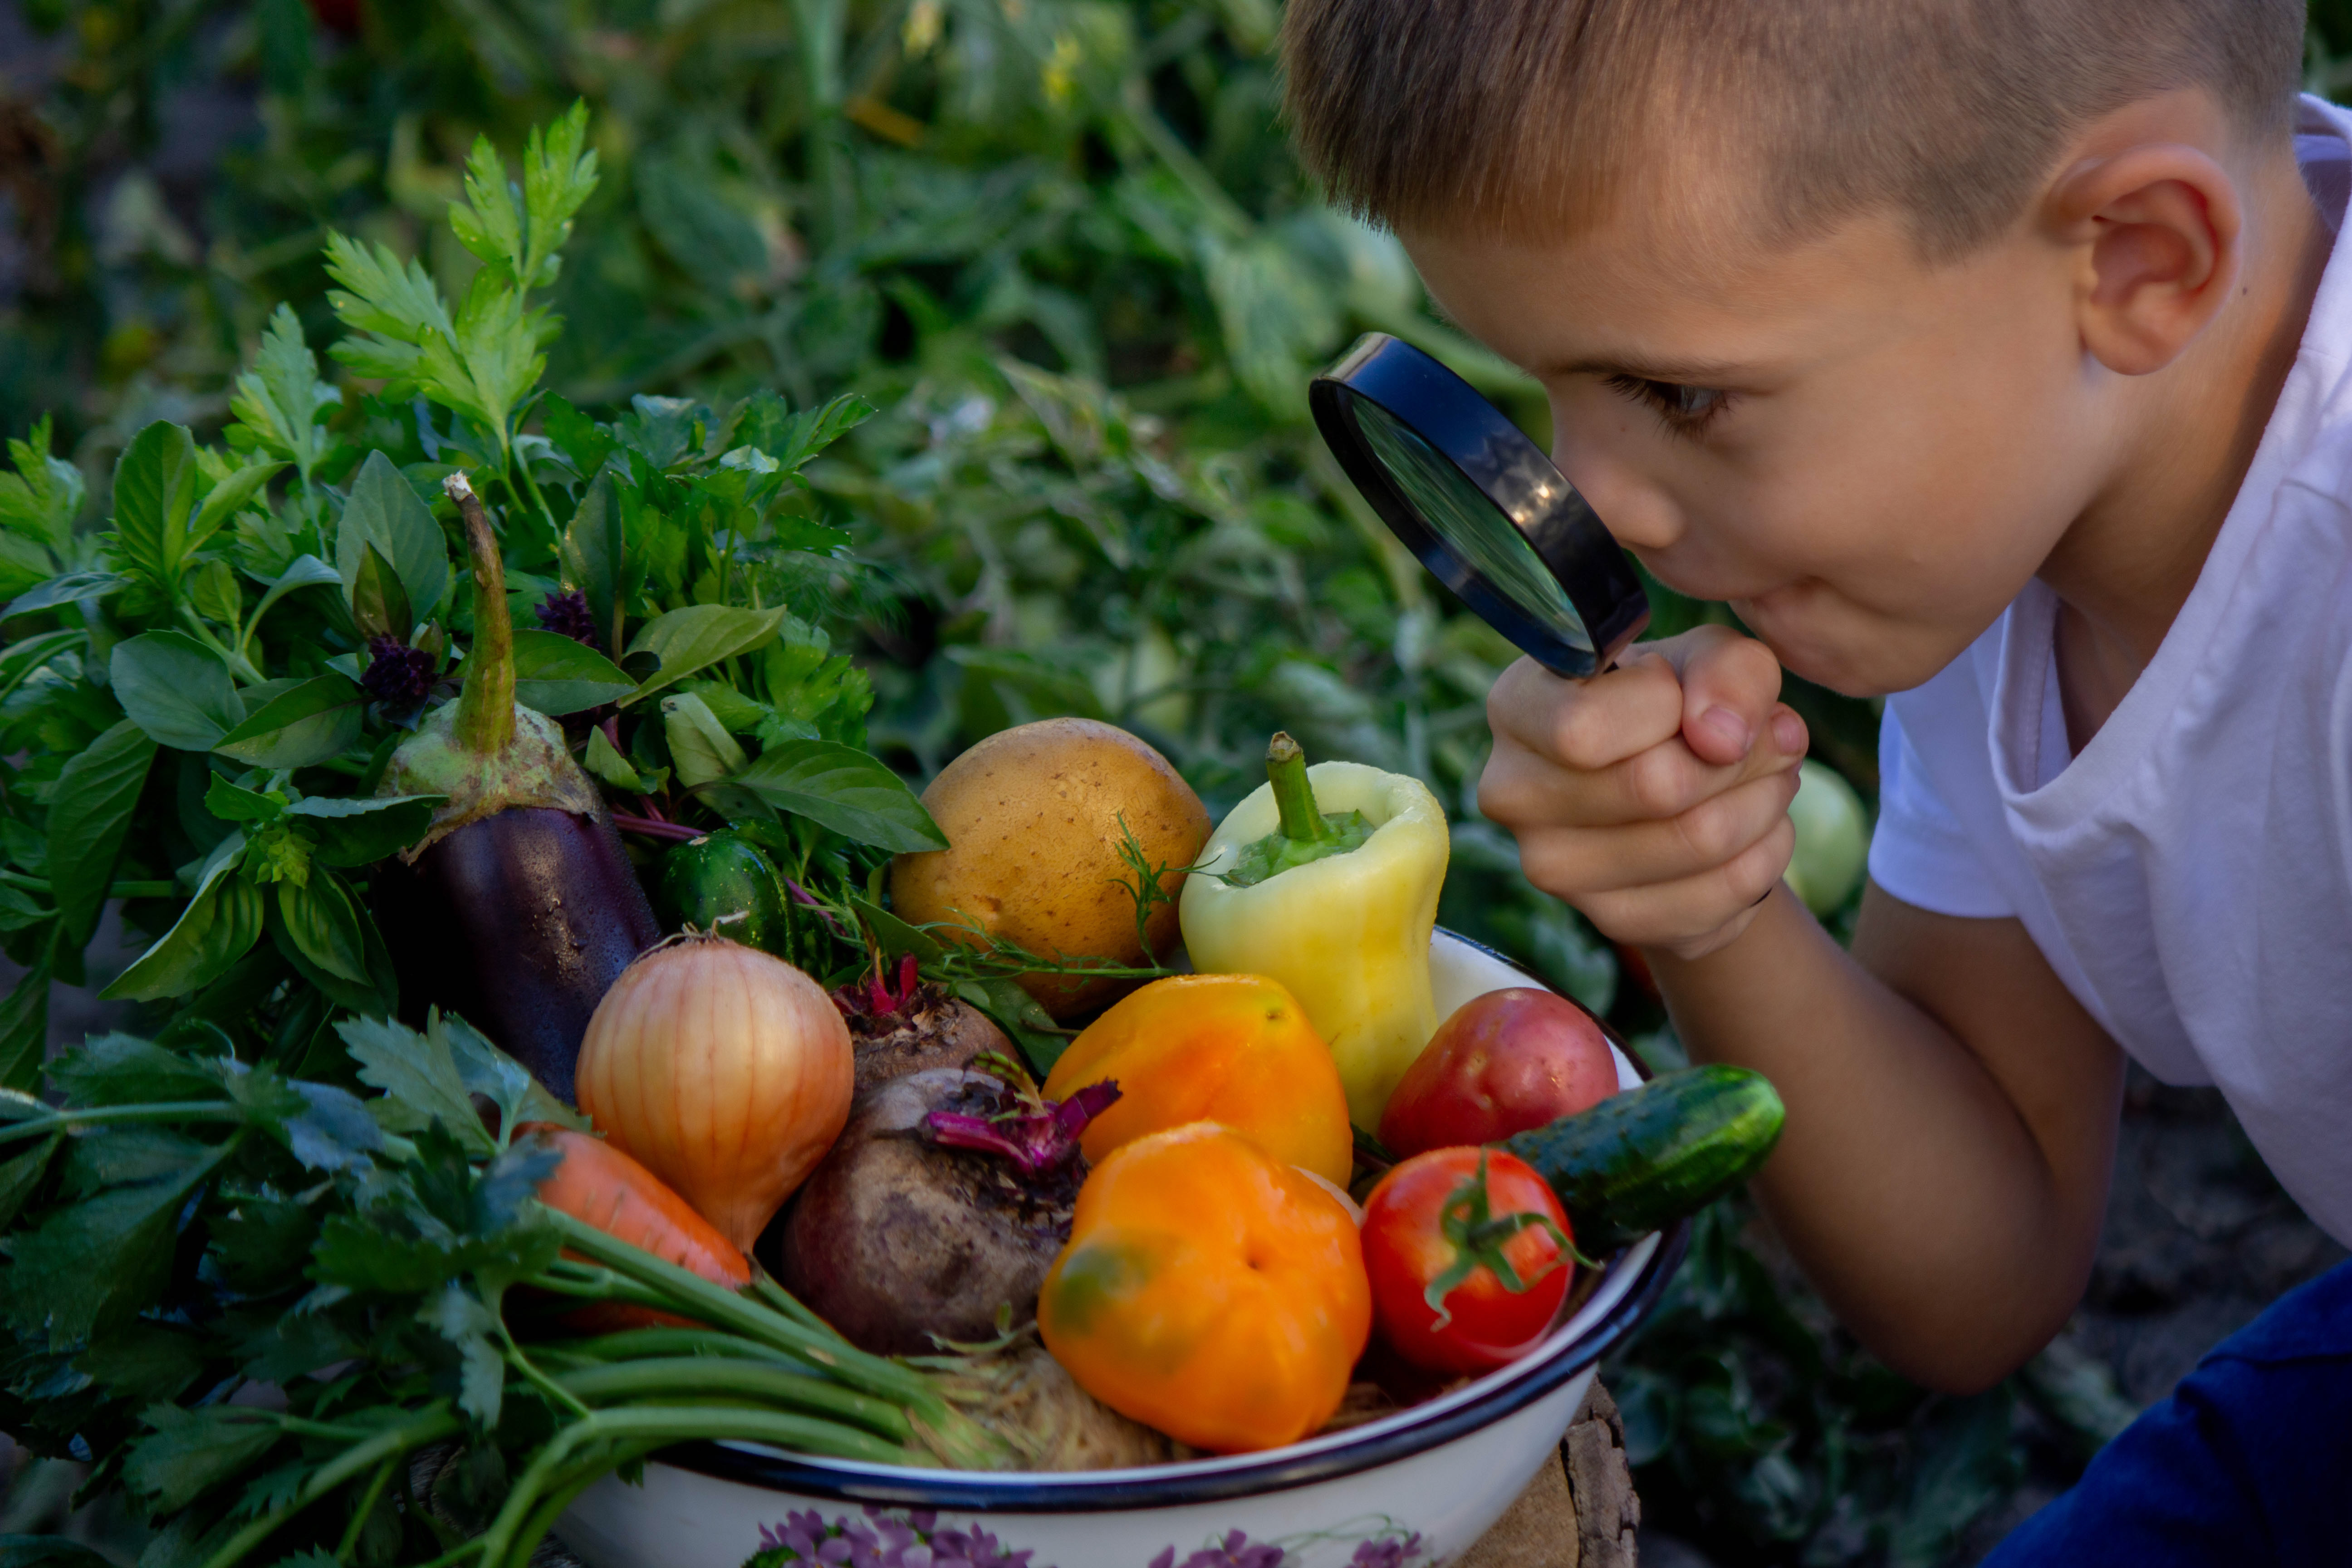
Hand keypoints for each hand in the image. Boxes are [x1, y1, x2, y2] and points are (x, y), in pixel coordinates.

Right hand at [1480, 626, 1809, 959]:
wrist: (1673, 782)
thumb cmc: (1677, 699)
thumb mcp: (1709, 657)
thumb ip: (1725, 669)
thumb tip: (1721, 739)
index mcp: (1516, 708)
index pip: (1587, 727)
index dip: (1672, 707)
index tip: (1691, 698)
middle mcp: (1513, 793)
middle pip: (1655, 787)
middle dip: (1745, 757)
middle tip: (1777, 740)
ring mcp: (1554, 867)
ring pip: (1700, 840)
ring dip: (1766, 801)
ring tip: (1775, 777)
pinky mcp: (1611, 920)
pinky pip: (1725, 891)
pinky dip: (1768, 852)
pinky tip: (1761, 827)